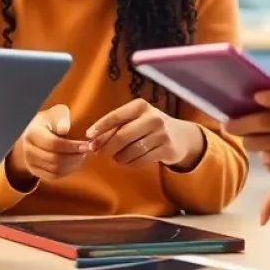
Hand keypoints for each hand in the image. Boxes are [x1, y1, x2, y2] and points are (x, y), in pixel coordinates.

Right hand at [6, 105, 88, 186]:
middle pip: (54, 159)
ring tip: (82, 155)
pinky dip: (67, 171)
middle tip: (87, 150)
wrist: (34, 133)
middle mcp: (28, 149)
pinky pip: (54, 176)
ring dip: (73, 164)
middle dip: (74, 156)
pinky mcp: (35, 171)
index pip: (53, 143)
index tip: (86, 145)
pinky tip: (75, 162)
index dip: (71, 146)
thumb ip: (61, 118)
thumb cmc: (50, 121)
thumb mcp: (56, 113)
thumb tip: (64, 129)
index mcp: (33, 133)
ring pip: (55, 169)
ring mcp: (30, 162)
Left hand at [86, 99, 205, 170]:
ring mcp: (161, 134)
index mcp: (140, 106)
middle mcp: (152, 118)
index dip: (100, 127)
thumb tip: (92, 140)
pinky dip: (130, 163)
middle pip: (122, 136)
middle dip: (107, 147)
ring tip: (117, 156)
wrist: (180, 136)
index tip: (88, 136)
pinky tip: (129, 160)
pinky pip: (140, 160)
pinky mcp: (166, 149)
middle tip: (98, 152)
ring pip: (130, 151)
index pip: (116, 116)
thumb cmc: (149, 126)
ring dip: (118, 157)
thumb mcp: (134, 119)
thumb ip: (114, 127)